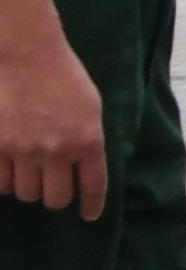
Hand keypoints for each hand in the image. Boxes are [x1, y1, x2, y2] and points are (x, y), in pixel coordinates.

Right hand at [0, 24, 105, 218]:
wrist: (24, 53)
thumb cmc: (61, 76)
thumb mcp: (90, 108)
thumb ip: (88, 141)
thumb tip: (83, 170)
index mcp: (87, 141)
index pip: (92, 189)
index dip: (90, 207)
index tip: (87, 215)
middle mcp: (56, 151)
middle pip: (54, 199)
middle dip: (54, 196)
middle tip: (50, 188)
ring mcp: (22, 150)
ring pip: (24, 192)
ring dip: (27, 186)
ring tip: (26, 170)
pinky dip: (3, 180)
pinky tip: (6, 168)